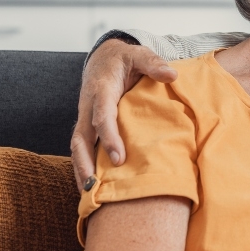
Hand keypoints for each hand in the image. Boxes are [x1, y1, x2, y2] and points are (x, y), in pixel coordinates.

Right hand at [71, 38, 177, 190]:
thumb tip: (172, 74)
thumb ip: (154, 63)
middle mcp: (88, 105)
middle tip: (95, 186)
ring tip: (89, 195)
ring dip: (81, 170)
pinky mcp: (86, 125)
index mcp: (101, 89)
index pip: (102, 116)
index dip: (108, 138)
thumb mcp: (140, 54)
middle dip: (85, 163)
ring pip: (77, 146)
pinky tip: (91, 187)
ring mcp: (84, 117)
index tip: (119, 158)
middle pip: (80, 138)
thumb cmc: (125, 59)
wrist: (103, 57)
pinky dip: (83, 167)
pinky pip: (81, 148)